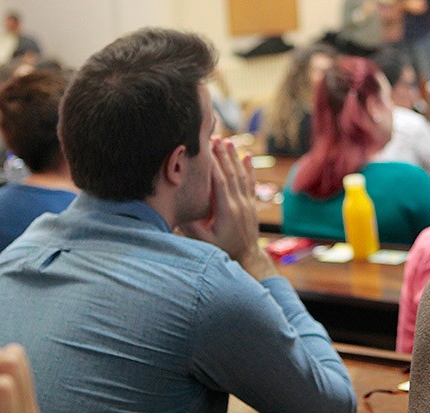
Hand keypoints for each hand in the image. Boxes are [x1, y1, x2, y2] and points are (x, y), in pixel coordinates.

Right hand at [180, 138, 276, 279]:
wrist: (247, 258)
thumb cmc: (222, 251)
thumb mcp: (203, 242)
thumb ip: (191, 225)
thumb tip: (178, 207)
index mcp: (227, 211)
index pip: (219, 182)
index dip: (213, 164)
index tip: (205, 149)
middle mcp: (239, 204)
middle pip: (230, 174)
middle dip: (222, 155)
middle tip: (214, 136)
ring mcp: (247, 203)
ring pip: (241, 176)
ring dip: (234, 157)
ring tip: (227, 141)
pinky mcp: (251, 204)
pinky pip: (250, 183)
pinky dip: (249, 168)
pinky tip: (247, 156)